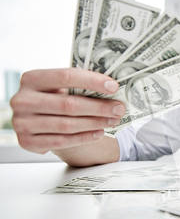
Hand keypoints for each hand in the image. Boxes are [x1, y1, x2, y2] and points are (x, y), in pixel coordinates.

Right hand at [10, 68, 125, 153]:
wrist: (33, 120)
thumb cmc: (52, 99)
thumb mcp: (58, 88)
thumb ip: (78, 86)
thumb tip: (111, 89)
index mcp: (31, 79)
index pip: (65, 76)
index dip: (92, 81)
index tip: (113, 87)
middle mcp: (22, 100)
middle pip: (68, 104)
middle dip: (99, 107)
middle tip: (119, 108)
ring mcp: (22, 122)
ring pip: (67, 125)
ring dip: (95, 123)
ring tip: (113, 121)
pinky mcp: (26, 142)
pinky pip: (62, 141)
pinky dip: (84, 137)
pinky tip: (99, 132)